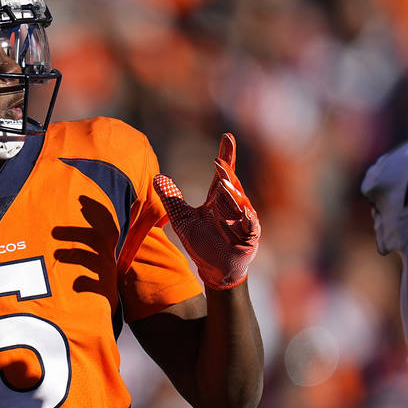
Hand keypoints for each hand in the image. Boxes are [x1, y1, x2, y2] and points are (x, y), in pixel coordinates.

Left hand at [152, 133, 260, 288]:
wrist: (215, 270)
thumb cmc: (203, 243)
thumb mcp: (183, 219)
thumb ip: (172, 199)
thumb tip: (157, 178)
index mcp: (219, 199)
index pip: (222, 173)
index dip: (226, 156)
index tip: (227, 137)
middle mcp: (233, 205)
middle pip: (231, 184)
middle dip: (226, 173)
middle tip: (219, 161)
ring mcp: (244, 219)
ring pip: (240, 202)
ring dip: (233, 194)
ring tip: (224, 185)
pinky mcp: (250, 235)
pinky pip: (251, 224)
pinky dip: (247, 218)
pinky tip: (245, 211)